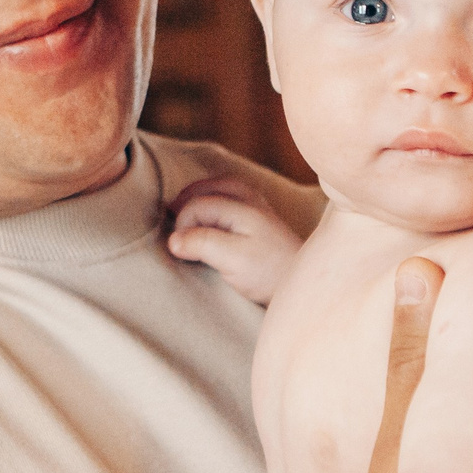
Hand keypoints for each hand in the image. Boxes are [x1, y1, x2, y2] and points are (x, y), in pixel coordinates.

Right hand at [167, 177, 303, 304]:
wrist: (304, 284)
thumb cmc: (269, 272)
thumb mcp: (233, 259)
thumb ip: (202, 243)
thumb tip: (173, 239)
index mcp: (241, 204)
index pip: (196, 205)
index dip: (181, 225)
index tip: (178, 248)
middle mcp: (248, 199)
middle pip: (206, 188)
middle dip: (185, 201)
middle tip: (169, 218)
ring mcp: (255, 207)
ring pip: (217, 190)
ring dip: (197, 200)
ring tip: (181, 216)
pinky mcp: (258, 220)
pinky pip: (227, 199)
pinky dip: (211, 204)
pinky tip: (206, 221)